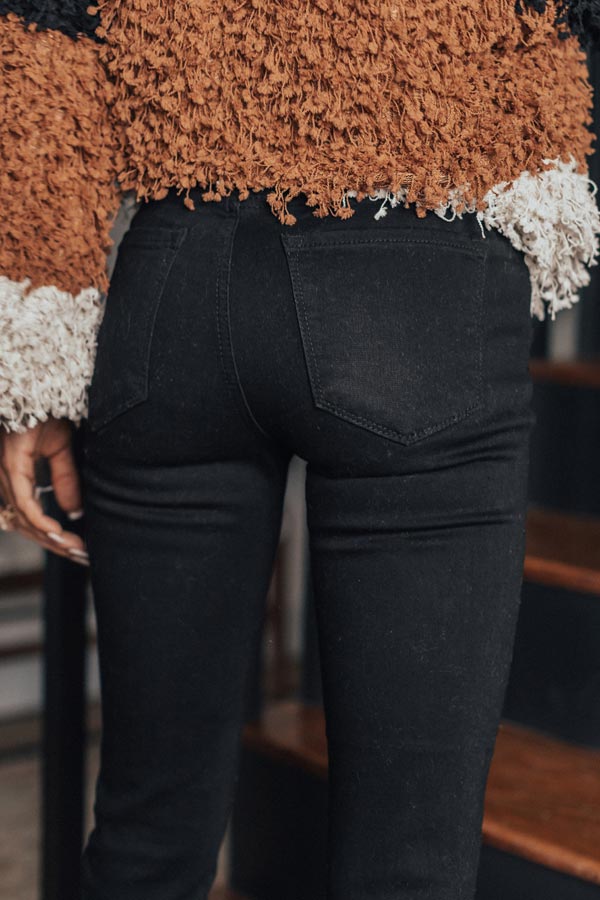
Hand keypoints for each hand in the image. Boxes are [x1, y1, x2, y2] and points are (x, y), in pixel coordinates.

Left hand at [0, 417, 88, 564]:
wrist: (41, 384)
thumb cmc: (46, 410)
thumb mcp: (62, 448)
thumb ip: (65, 479)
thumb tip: (72, 512)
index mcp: (16, 475)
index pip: (31, 517)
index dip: (54, 537)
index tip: (79, 550)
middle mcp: (6, 478)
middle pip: (27, 524)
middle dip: (55, 544)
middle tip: (82, 557)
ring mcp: (6, 472)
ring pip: (24, 517)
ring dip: (51, 537)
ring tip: (76, 549)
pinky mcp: (12, 463)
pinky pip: (24, 500)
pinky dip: (40, 519)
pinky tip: (57, 531)